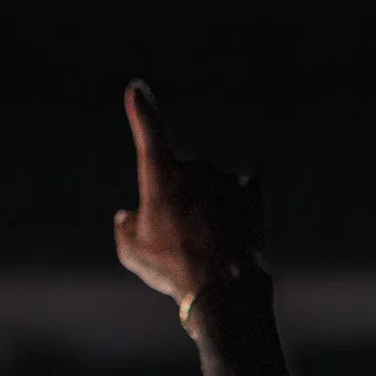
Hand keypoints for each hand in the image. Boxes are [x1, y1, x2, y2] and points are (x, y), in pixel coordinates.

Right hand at [113, 80, 263, 307]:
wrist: (223, 286)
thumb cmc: (172, 267)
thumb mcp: (133, 252)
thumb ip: (125, 228)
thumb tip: (127, 218)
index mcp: (161, 175)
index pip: (149, 133)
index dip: (141, 112)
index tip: (137, 89)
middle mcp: (194, 168)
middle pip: (180, 180)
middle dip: (177, 203)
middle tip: (176, 242)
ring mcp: (225, 179)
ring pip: (209, 189)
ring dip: (205, 210)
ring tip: (205, 248)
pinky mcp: (250, 195)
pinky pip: (241, 193)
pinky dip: (234, 208)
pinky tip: (232, 228)